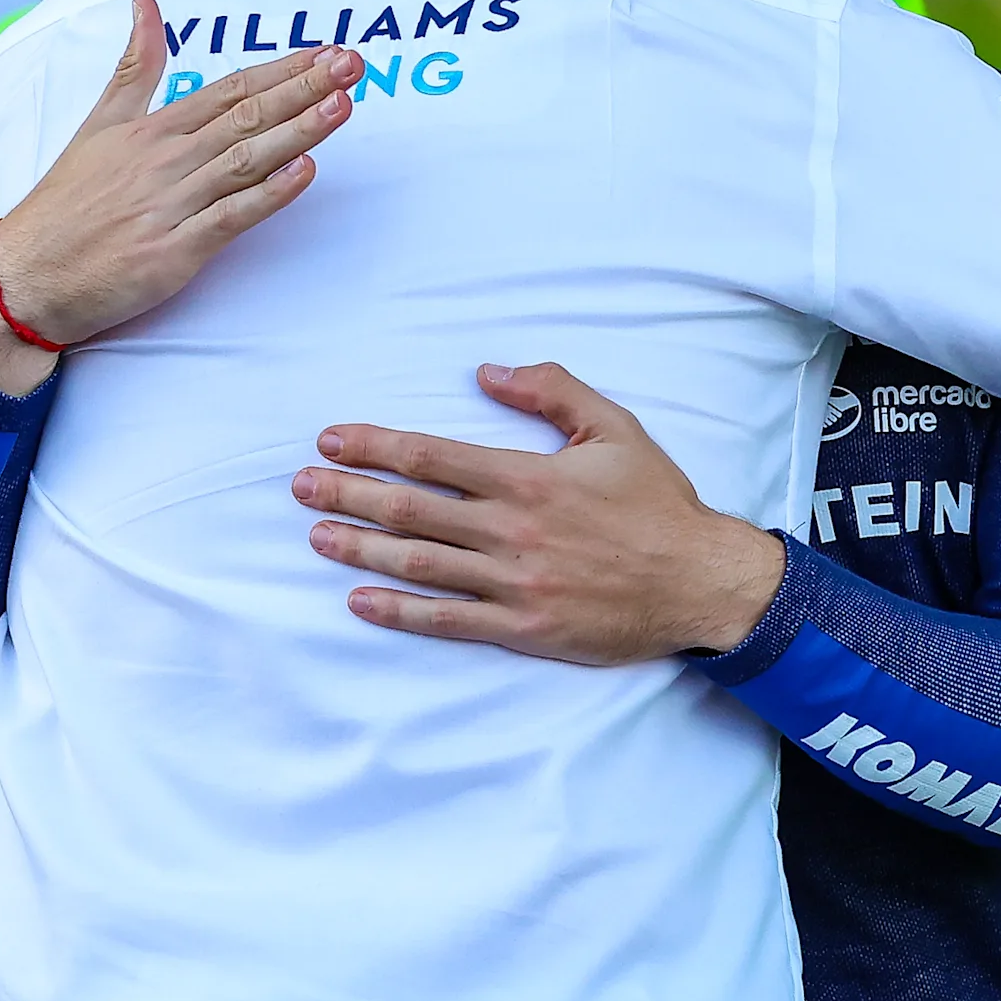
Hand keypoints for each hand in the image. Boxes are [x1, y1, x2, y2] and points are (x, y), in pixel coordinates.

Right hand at [0, 0, 359, 358]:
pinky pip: (229, 218)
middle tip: (353, 65)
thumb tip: (147, 2)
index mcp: (152, 129)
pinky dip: (268, 194)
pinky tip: (304, 172)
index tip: (326, 53)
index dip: (282, 70)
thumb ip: (133, 66)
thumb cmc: (67, 202)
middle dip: (303, 89)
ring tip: (341, 106)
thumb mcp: (97, 123)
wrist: (28, 276)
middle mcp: (165, 160)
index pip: (229, 89)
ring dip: (297, 131)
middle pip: (245, 116)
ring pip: (245, 160)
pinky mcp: (174, 251)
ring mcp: (171, 205)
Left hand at [297, 362, 790, 662]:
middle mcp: (511, 530)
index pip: (431, 457)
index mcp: (528, 478)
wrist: (699, 581)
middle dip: (347, 495)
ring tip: (317, 536)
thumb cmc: (657, 503)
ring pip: (419, 565)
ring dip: (359, 550)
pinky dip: (399, 611)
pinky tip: (360, 600)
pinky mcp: (522, 628)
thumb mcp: (614, 428)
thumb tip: (487, 372)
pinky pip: (448, 620)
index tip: (331, 441)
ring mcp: (513, 584)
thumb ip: (551, 391)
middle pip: (410, 510)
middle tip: (300, 487)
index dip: (374, 447)